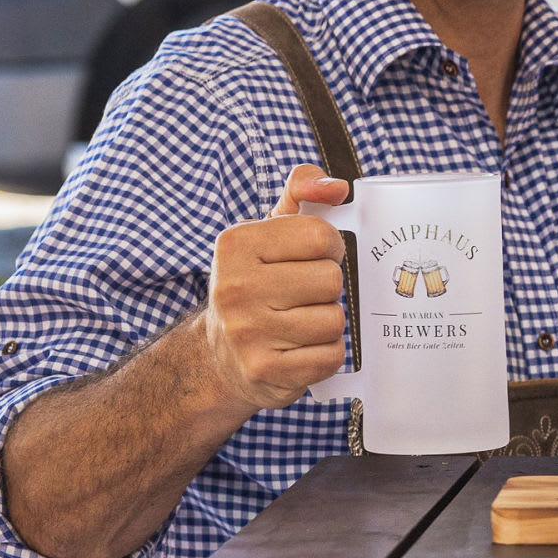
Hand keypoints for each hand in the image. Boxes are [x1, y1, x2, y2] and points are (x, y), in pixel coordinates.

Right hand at [199, 164, 353, 411]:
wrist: (221, 355)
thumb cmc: (257, 283)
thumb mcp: (268, 231)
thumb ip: (301, 192)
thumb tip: (337, 187)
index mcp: (236, 245)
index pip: (320, 236)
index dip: (329, 247)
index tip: (314, 257)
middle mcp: (234, 287)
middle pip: (331, 280)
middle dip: (327, 288)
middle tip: (303, 294)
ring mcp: (247, 333)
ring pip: (334, 320)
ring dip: (327, 323)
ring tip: (301, 321)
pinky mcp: (265, 371)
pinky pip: (330, 356)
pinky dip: (325, 354)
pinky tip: (302, 349)